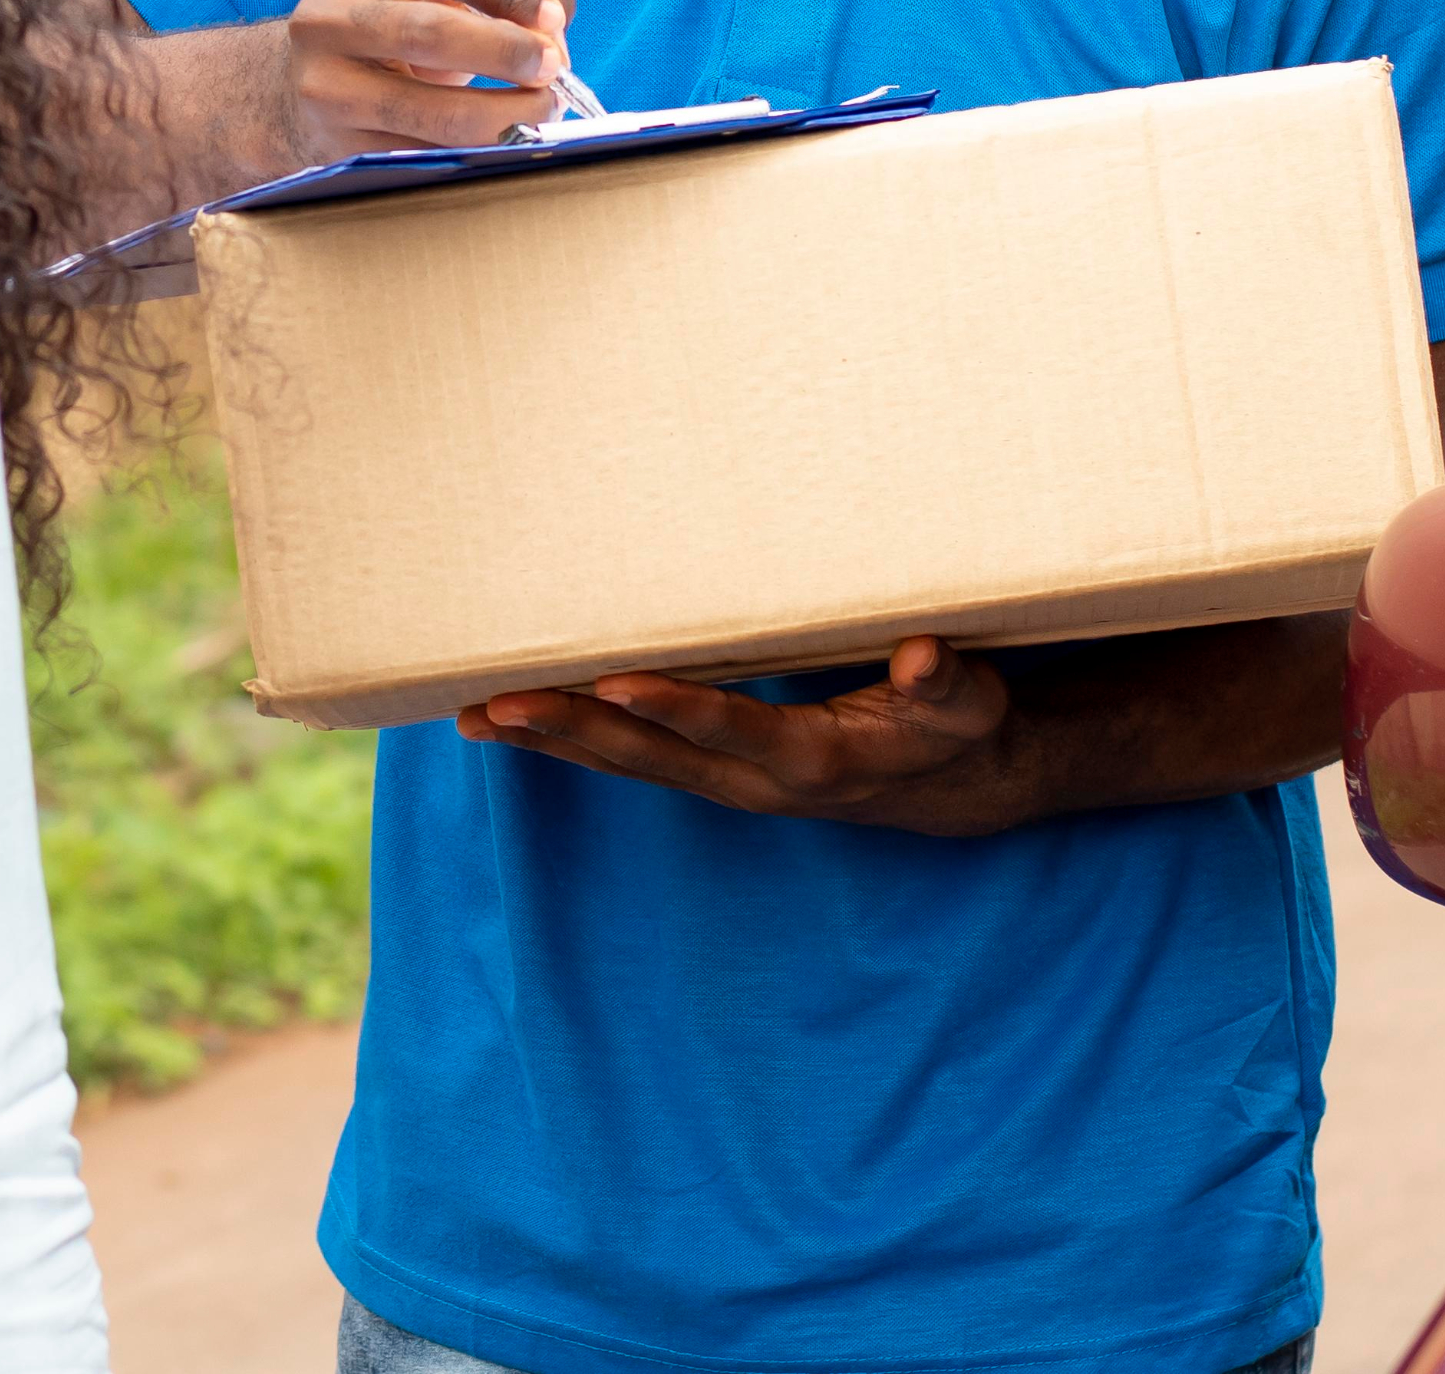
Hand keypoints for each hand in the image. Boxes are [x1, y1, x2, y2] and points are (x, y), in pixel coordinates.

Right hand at [285, 0, 582, 154]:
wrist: (308, 84)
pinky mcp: (335, 144)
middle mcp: (327, 15)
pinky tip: (501, 140)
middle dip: (507, 52)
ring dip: (503, 115)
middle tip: (552, 71)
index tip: (557, 21)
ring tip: (540, 110)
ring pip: (431, 110)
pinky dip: (474, 151)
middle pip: (432, 32)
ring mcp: (324, 84)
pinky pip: (423, 153)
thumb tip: (556, 28)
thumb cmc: (391, 26)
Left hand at [458, 640, 1028, 834]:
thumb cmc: (958, 728)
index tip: (614, 683)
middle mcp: (756, 782)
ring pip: (625, 764)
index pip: (732, 730)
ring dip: (550, 741)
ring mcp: (727, 783)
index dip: (675, 709)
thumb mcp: (971, 703)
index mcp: (815, 761)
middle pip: (651, 758)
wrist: (952, 787)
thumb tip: (920, 657)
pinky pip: (628, 761)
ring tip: (472, 717)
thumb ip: (947, 681)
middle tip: (496, 705)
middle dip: (571, 730)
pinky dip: (568, 741)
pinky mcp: (711, 774)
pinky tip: (510, 722)